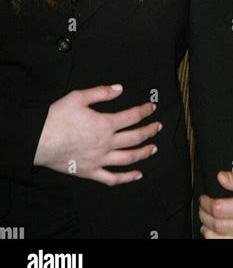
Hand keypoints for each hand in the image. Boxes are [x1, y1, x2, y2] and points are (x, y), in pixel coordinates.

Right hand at [33, 84, 161, 184]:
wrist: (39, 140)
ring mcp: (100, 160)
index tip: (152, 107)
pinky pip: (112, 178)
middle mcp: (106, 143)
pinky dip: (127, 178)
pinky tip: (137, 175)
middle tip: (158, 127)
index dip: (145, 110)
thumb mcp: (79, 97)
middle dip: (150, 131)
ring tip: (154, 148)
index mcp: (105, 123)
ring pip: (128, 158)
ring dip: (144, 153)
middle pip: (135, 137)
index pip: (133, 116)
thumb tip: (119, 89)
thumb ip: (102, 92)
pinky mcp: (91, 172)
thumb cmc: (57, 117)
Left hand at [199, 166, 232, 237]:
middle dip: (205, 217)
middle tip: (203, 209)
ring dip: (211, 234)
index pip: (220, 210)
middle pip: (219, 228)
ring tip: (207, 224)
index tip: (203, 199)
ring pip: (225, 243)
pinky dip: (225, 243)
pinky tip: (221, 236)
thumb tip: (221, 178)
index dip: (206, 204)